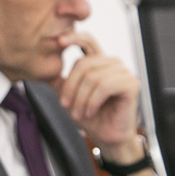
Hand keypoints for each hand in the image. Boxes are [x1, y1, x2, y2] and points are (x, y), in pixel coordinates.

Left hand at [52, 33, 140, 157]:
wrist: (108, 138)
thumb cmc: (93, 117)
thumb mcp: (70, 97)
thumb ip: (59, 81)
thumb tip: (43, 68)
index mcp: (99, 62)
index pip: (88, 40)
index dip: (74, 37)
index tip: (58, 41)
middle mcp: (113, 63)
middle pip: (83, 64)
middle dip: (70, 88)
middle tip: (66, 106)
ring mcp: (124, 72)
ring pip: (92, 77)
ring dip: (81, 99)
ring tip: (79, 113)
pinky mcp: (131, 84)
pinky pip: (104, 86)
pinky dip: (93, 101)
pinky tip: (90, 112)